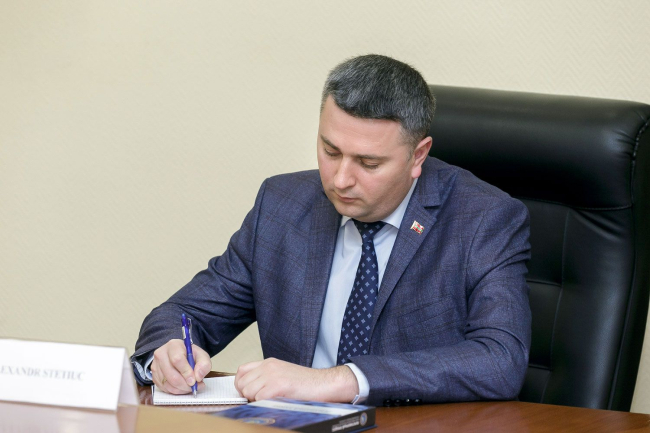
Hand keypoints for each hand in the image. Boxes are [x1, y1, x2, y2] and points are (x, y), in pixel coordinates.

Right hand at [150, 339, 211, 394]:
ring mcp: (155, 366)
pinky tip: (182, 387)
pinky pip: (164, 388)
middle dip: (185, 385)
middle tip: (195, 387)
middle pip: (171, 375)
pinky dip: (175, 391)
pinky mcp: (154, 376)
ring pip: (168, 384)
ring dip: (181, 389)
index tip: (194, 381)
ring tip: (190, 387)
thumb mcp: (201, 356)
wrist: (179, 355)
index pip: (177, 360)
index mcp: (173, 345)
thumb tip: (198, 377)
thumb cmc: (190, 355)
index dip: (186, 372)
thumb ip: (204, 364)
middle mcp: (161, 354)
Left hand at [234, 358, 358, 401]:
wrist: (324, 383)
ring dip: (257, 400)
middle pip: (242, 383)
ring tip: (272, 400)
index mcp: (269, 362)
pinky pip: (259, 398)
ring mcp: (273, 374)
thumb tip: (249, 390)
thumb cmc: (306, 383)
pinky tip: (277, 401)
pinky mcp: (278, 385)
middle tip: (262, 400)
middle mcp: (268, 366)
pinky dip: (265, 404)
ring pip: (248, 392)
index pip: (241, 371)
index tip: (248, 393)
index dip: (241, 384)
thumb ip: (266, 377)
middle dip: (248, 395)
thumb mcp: (282, 374)